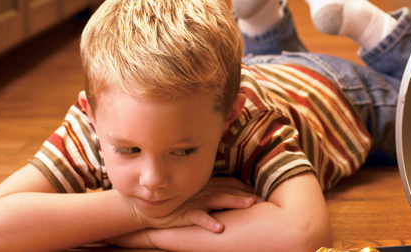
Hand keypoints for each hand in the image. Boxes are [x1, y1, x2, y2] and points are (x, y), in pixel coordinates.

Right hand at [108, 177, 261, 247]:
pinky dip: (209, 222)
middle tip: (265, 197)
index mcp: (206, 186)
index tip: (263, 190)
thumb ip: (209, 192)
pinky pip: (199, 218)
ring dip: (235, 201)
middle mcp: (203, 191)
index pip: (230, 183)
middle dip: (247, 193)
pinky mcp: (184, 214)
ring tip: (250, 204)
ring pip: (218, 199)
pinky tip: (220, 227)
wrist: (145, 208)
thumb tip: (229, 195)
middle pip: (229, 189)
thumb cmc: (172, 202)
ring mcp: (194, 201)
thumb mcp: (192, 194)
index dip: (246, 186)